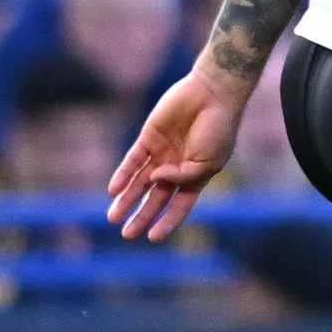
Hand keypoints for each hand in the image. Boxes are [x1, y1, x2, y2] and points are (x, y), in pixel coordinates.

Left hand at [108, 64, 241, 239]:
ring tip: (113, 216)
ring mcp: (162, 153)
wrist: (213, 94)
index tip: (152, 238)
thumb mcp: (208, 161)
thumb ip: (184, 175)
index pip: (179, 205)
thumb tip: (155, 180)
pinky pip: (132, 160)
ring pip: (140, 182)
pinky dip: (123, 175)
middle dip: (141, 216)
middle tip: (126, 234)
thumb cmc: (218, 129)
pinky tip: (114, 190)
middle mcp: (177, 167)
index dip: (167, 222)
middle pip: (155, 197)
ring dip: (127, 199)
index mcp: (196, 175)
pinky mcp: (149, 138)